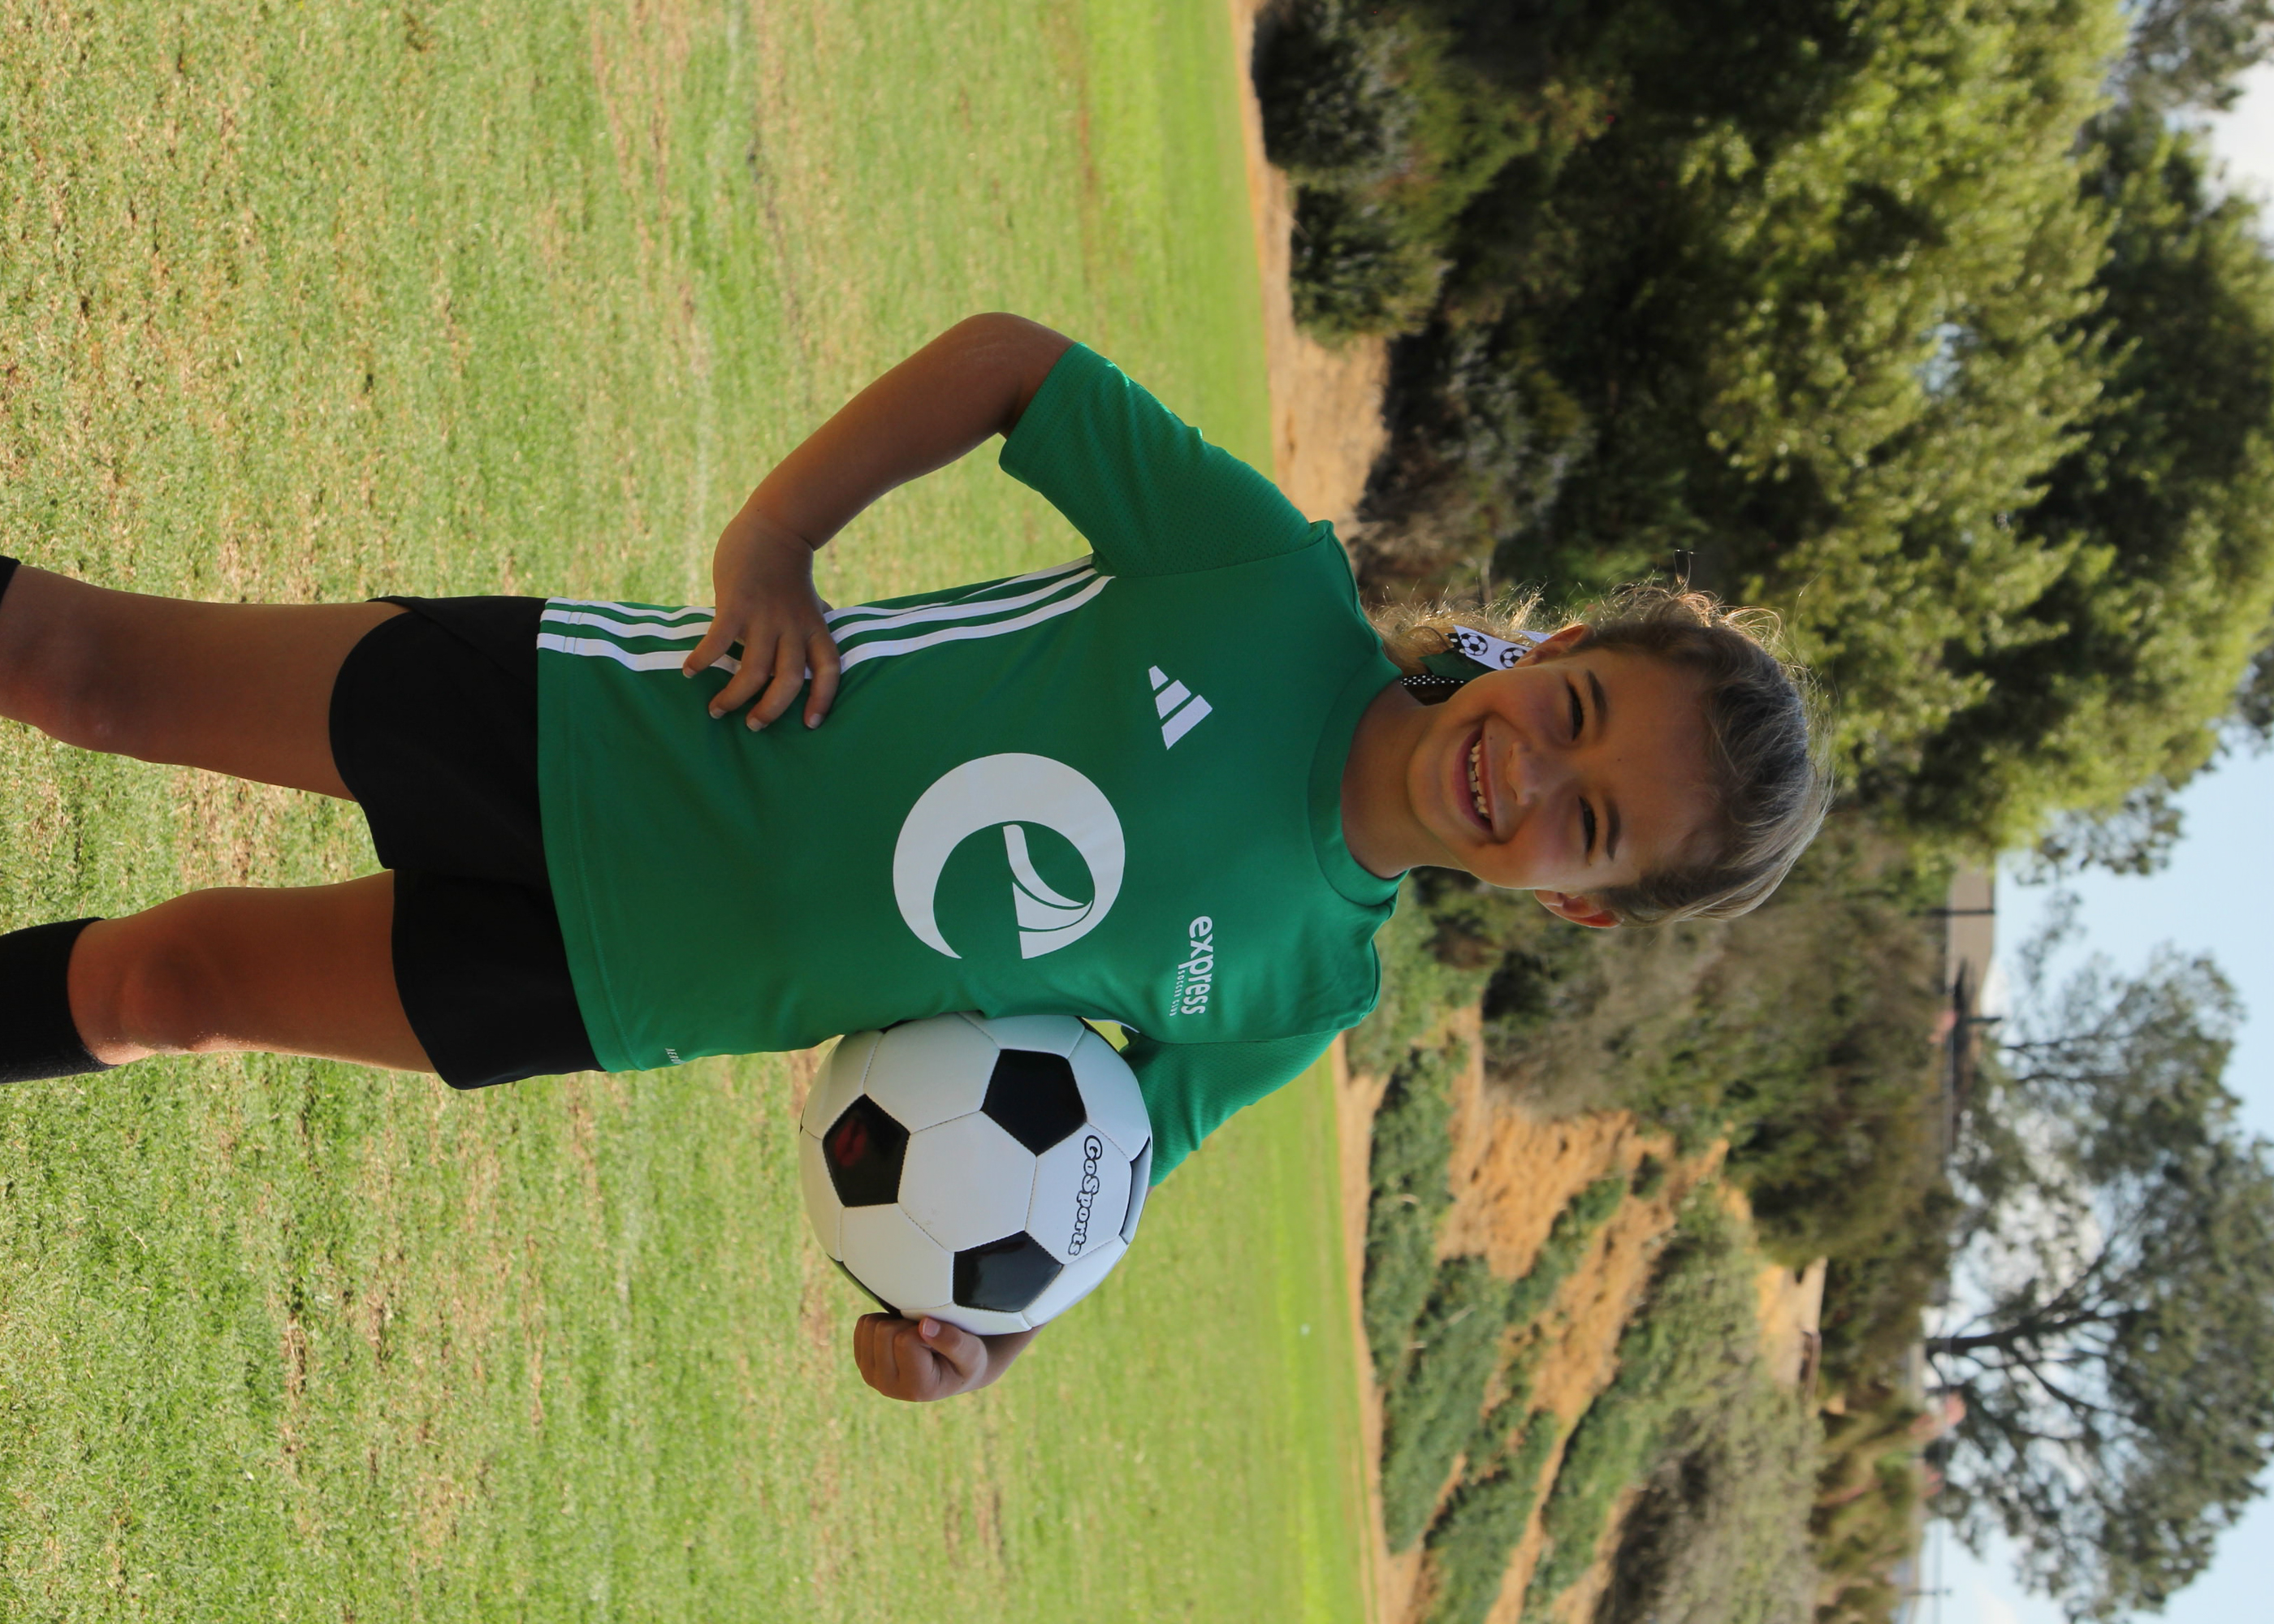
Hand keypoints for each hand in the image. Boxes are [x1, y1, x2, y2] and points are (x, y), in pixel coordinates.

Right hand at [681, 509, 842, 728]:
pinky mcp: (736, 604)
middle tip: (753, 726)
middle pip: (788, 681)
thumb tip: (823, 640)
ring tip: (716, 710)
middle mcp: (792, 627)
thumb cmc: (788, 568)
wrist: (773, 527)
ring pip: (753, 671)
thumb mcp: (809, 600)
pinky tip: (689, 671)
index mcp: (814, 628)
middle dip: (770, 710)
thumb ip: (814, 622)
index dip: (823, 700)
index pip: (829, 671)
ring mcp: (764, 616)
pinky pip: (718, 642)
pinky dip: (702, 660)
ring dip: (733, 697)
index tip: (810, 725)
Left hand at [851, 1312, 1036, 1401]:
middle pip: (883, 1331)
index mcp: (915, 1388)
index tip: (938, 1342)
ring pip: (871, 1325)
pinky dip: (883, 1320)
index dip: (925, 1328)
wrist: (955, 1368)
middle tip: (926, 1339)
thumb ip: (952, 1341)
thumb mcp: (971, 1352)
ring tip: (915, 1338)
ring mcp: (872, 1376)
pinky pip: (864, 1324)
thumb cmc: (967, 1360)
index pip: (905, 1340)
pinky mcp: (864, 1362)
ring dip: (895, 1322)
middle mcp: (888, 1387)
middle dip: (907, 1324)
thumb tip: (925, 1325)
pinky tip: (901, 1337)